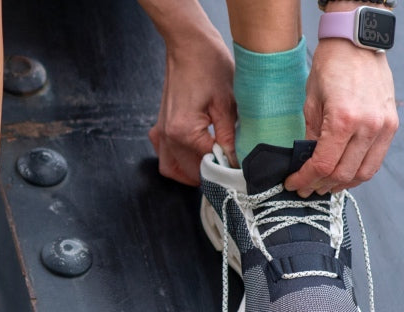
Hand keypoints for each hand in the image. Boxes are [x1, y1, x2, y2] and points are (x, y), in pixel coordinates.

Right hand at [140, 1, 236, 185]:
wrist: (189, 45)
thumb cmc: (208, 66)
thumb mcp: (228, 103)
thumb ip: (230, 138)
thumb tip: (236, 161)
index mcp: (184, 132)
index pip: (209, 163)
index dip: (228, 168)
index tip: (242, 170)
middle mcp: (168, 135)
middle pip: (189, 170)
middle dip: (210, 173)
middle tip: (230, 171)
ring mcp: (161, 131)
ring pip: (171, 168)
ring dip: (190, 173)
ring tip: (212, 169)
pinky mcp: (160, 125)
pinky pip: (164, 154)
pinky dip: (177, 161)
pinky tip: (193, 157)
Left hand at [284, 39, 397, 196]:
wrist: (358, 44)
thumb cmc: (331, 67)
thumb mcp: (311, 103)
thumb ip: (310, 136)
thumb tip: (305, 163)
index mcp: (343, 120)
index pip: (323, 164)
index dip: (305, 179)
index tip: (293, 184)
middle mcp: (368, 126)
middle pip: (343, 173)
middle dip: (321, 185)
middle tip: (306, 189)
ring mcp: (384, 126)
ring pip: (363, 172)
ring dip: (342, 184)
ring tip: (324, 185)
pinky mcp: (392, 125)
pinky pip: (376, 160)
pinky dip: (359, 171)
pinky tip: (344, 173)